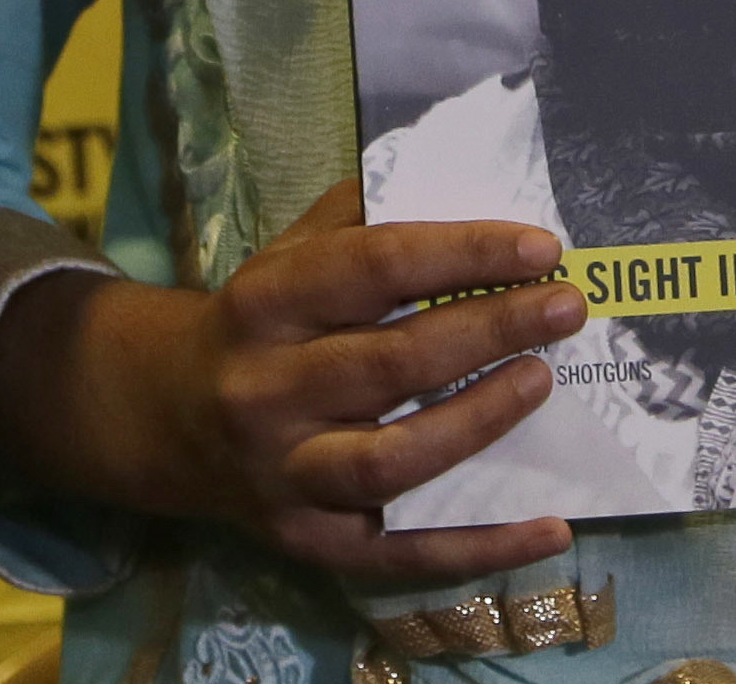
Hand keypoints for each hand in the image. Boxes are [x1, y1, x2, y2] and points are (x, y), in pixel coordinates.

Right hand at [0, 178, 580, 583]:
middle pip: (391, 363)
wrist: (169, 419)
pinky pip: (406, 554)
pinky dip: (482, 549)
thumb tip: (457, 182)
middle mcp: (268, 391)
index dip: (462, 255)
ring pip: (393, 460)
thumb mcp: (284, 258)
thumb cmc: (255, 325)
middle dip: (490, 329)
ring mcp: (288, 475)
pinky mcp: (313, 544)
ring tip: (542, 380)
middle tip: (566, 307)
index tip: (541, 247)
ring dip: (478, 421)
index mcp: (263, 305)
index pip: (374, 269)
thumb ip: (355, 221)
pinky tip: (551, 528)